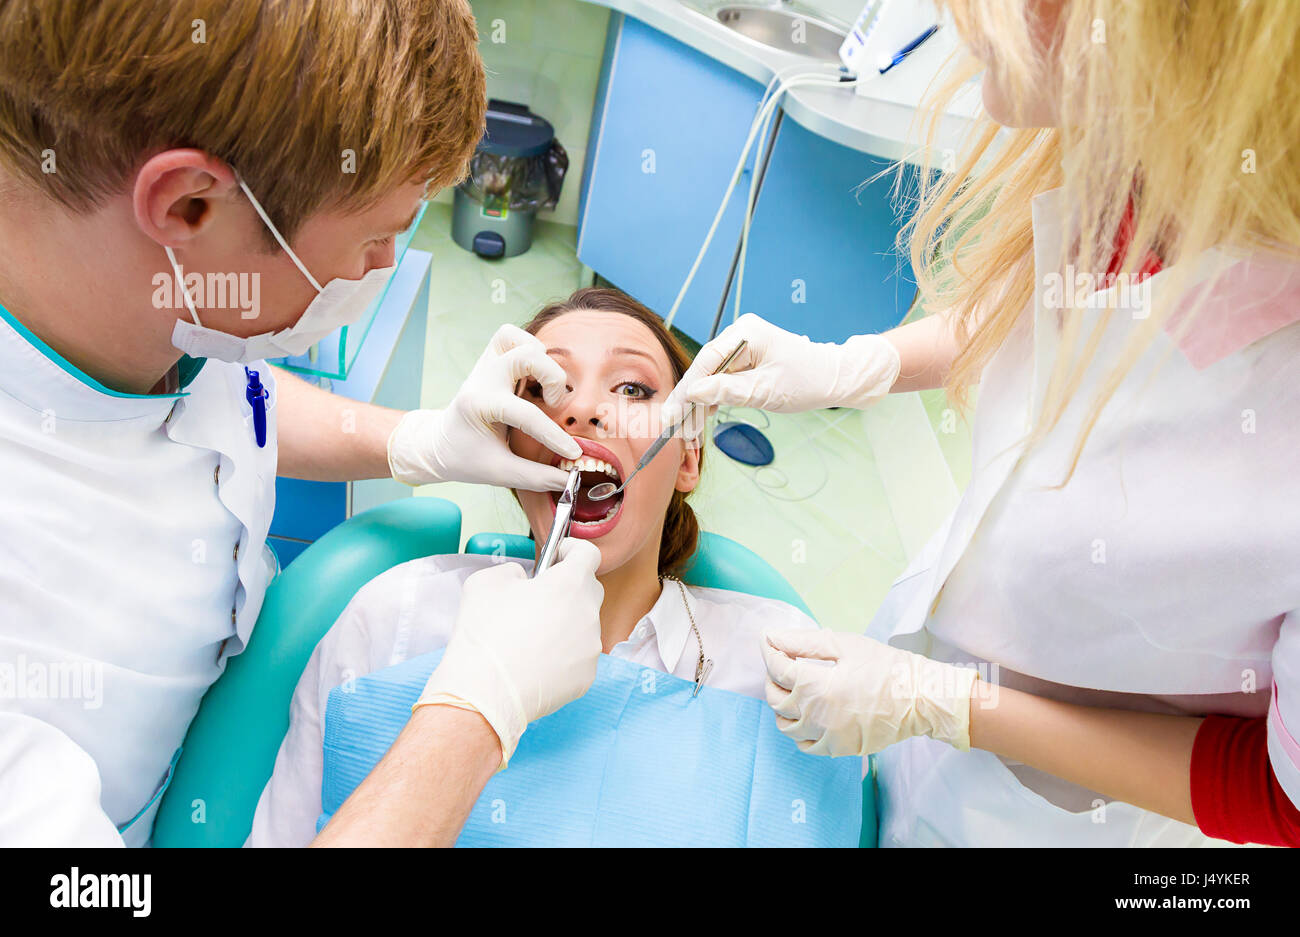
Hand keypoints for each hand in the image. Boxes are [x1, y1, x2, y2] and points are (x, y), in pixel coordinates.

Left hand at [387, 324, 581, 490]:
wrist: (438, 444)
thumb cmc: (466, 458)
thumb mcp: (499, 473)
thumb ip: (536, 477)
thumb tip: (571, 481)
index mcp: (479, 406)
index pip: (525, 414)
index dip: (554, 435)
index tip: (572, 453)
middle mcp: (482, 379)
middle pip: (525, 355)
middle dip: (551, 377)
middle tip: (553, 404)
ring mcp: (485, 365)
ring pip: (517, 338)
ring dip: (540, 358)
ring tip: (543, 387)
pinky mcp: (491, 360)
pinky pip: (512, 337)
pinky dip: (530, 350)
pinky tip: (534, 377)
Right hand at [416, 538, 603, 766]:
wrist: (485, 692)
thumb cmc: (485, 634)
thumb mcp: (486, 581)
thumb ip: (514, 570)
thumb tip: (524, 581)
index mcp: (570, 584)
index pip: (589, 554)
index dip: (572, 551)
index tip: (557, 556)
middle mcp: (588, 614)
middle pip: (589, 589)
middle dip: (568, 587)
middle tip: (539, 598)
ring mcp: (591, 649)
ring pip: (584, 625)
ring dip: (565, 623)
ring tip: (531, 637)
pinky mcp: (586, 678)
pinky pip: (579, 656)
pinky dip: (563, 655)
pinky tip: (535, 662)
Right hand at [660, 314, 900, 436]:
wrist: (835, 378)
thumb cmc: (807, 381)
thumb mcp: (764, 391)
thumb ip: (727, 392)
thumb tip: (694, 394)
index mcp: (745, 332)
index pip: (706, 361)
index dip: (686, 389)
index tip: (671, 413)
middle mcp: (741, 333)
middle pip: (705, 368)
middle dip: (690, 399)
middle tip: (675, 426)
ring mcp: (744, 344)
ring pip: (712, 375)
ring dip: (701, 401)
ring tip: (688, 428)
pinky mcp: (748, 357)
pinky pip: (724, 377)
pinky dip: (715, 397)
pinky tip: (705, 415)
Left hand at [761, 629, 977, 757]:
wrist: (920, 698)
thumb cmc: (885, 666)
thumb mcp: (845, 644)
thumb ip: (803, 642)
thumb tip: (771, 637)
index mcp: (816, 686)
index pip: (777, 670)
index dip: (769, 653)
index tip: (769, 643)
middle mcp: (816, 716)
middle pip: (775, 700)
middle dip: (772, 679)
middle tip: (781, 666)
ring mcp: (827, 737)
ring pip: (786, 726)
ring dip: (782, 707)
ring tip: (793, 692)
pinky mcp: (839, 749)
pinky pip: (806, 745)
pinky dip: (799, 730)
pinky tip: (807, 716)